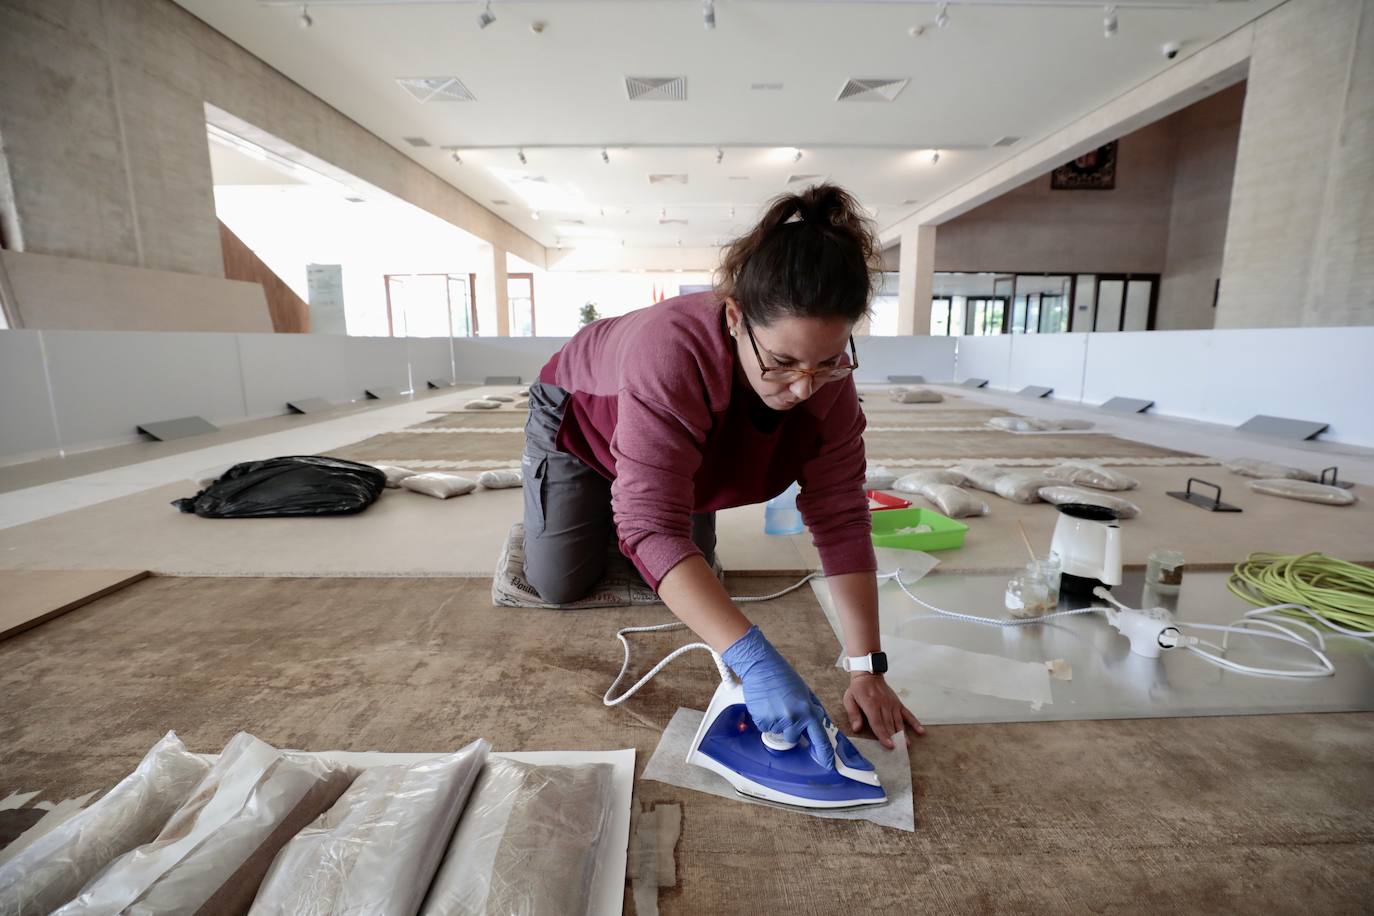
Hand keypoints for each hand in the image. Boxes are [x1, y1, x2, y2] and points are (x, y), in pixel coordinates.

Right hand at [721, 626, 834, 768]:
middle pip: (794, 737)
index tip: (828, 763)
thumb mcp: (804, 692)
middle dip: (790, 729)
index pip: (820, 737)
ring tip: (774, 704)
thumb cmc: (783, 676)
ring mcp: (777, 720)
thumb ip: (811, 708)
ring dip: (777, 722)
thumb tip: (818, 722)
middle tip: (785, 711)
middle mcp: (794, 718)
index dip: (825, 753)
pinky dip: (765, 719)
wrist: (761, 667)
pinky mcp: (762, 720)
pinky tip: (765, 704)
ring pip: (778, 732)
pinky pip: (765, 727)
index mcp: (807, 710)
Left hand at [843, 674, 924, 748]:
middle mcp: (883, 705)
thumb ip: (853, 714)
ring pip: (898, 721)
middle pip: (889, 725)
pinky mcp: (898, 703)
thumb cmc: (857, 689)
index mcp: (871, 705)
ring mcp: (892, 704)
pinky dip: (914, 722)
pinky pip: (907, 714)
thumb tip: (856, 728)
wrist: (868, 674)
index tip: (890, 745)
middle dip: (894, 738)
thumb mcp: (849, 699)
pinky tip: (920, 731)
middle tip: (900, 751)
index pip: (878, 723)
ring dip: (903, 734)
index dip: (884, 735)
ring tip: (907, 745)